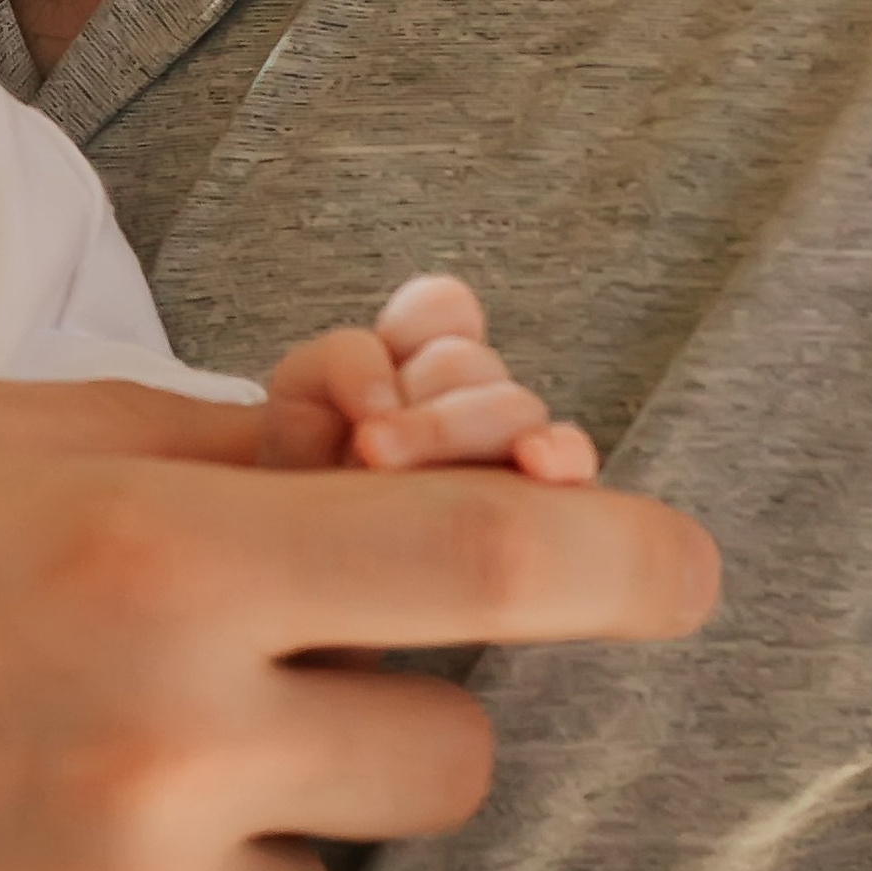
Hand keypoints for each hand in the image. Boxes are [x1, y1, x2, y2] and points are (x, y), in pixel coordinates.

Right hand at [0, 371, 715, 870]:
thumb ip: (181, 439)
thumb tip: (364, 446)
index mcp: (151, 560)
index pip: (492, 573)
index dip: (621, 563)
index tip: (662, 569)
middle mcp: (163, 753)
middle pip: (446, 760)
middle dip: (382, 707)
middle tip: (244, 674)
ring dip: (241, 833)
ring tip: (45, 783)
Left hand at [265, 275, 597, 485]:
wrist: (317, 561)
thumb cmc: (309, 472)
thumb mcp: (301, 399)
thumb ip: (340, 363)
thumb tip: (388, 395)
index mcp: (420, 357)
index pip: (445, 308)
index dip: (415, 328)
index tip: (365, 394)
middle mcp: (470, 395)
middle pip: (472, 364)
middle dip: (418, 408)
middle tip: (371, 451)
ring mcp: (508, 443)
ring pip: (512, 407)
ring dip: (453, 433)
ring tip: (397, 475)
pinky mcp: (537, 498)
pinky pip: (570, 457)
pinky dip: (561, 453)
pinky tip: (536, 465)